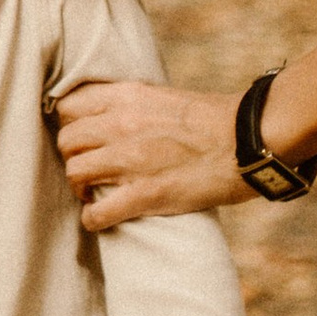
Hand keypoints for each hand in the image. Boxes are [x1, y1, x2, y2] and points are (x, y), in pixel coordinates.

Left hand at [55, 77, 243, 227]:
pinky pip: (97, 213)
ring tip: (91, 192)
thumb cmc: (214, 120)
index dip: (69, 122)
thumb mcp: (166, 97)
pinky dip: (92, 219)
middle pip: (66, 140)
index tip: (79, 135)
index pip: (69, 105)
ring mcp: (131, 160)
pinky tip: (99, 218)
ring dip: (78, 186)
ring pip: (73, 172)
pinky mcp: (145, 194)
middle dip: (73, 156)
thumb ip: (134, 105)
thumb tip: (113, 117)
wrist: (250, 140)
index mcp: (127, 96)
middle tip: (87, 167)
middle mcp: (122, 124)